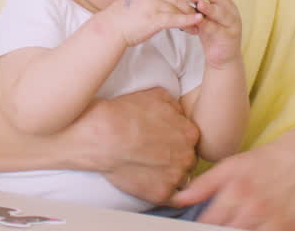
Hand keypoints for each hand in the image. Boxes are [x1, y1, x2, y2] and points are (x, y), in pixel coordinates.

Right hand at [75, 87, 199, 203]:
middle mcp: (188, 156)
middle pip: (186, 160)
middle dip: (173, 158)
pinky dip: (166, 194)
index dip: (176, 141)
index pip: (189, 140)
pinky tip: (155, 187)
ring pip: (179, 179)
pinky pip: (172, 199)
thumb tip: (179, 113)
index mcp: (190, 133)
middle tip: (153, 155)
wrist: (104, 135)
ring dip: (168, 175)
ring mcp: (176, 177)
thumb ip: (175, 105)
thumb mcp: (156, 94)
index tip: (161, 141)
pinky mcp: (162, 194)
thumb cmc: (126, 113)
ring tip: (147, 169)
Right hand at [100, 0, 202, 46]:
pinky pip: (175, 19)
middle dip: (191, 5)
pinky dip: (188, 20)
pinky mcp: (153, 18)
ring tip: (200, 23)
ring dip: (191, 15)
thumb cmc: (122, 16)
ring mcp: (152, 3)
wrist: (110, 28)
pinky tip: (197, 22)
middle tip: (203, 12)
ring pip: (178, 8)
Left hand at [170, 129, 294, 230]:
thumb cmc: (264, 163)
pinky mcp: (288, 228)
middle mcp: (254, 206)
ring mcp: (273, 219)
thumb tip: (176, 198)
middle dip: (218, 229)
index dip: (199, 226)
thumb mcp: (231, 166)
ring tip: (235, 223)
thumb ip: (203, 184)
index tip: (196, 227)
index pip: (208, 222)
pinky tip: (252, 226)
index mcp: (236, 189)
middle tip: (221, 223)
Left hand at [186, 0, 241, 67]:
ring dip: (210, 9)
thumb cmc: (212, 34)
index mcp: (226, 5)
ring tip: (199, 4)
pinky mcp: (230, 37)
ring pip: (221, 14)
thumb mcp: (206, 18)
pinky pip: (218, 30)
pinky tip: (199, 23)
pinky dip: (208, 26)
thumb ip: (199, 6)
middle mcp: (232, 12)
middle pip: (219, 0)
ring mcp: (233, 25)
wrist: (222, 57)